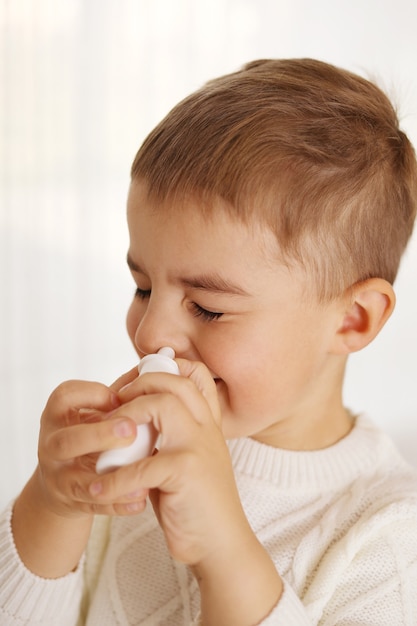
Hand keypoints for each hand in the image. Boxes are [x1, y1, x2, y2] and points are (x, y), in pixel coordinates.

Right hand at [35, 374, 148, 517]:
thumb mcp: (97, 410)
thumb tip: (158, 363)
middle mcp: (52, 445)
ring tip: (143, 468)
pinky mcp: (72, 502)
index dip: (92, 395)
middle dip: (100, 434)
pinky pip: (95, 505)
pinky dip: (119, 503)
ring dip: (111, 474)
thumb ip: (124, 390)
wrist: (67, 480)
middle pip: (67, 440)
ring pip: (76, 478)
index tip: (119, 397)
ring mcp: (59, 476)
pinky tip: (142, 498)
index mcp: (59, 414)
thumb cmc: (91, 433)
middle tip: (131, 430)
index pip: (65, 397)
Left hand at [88, 359, 253, 562]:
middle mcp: (206, 428)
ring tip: (108, 435)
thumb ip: (164, 437)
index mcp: (207, 423)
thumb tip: (125, 419)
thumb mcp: (185, 459)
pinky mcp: (186, 471)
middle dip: (139, 384)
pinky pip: (141, 465)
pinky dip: (115, 478)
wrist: (221, 543)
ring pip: (162, 405)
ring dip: (126, 417)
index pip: (197, 376)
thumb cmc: (195, 502)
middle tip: (116, 402)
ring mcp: (198, 446)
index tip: (138, 379)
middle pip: (175, 382)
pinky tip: (101, 488)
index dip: (167, 368)